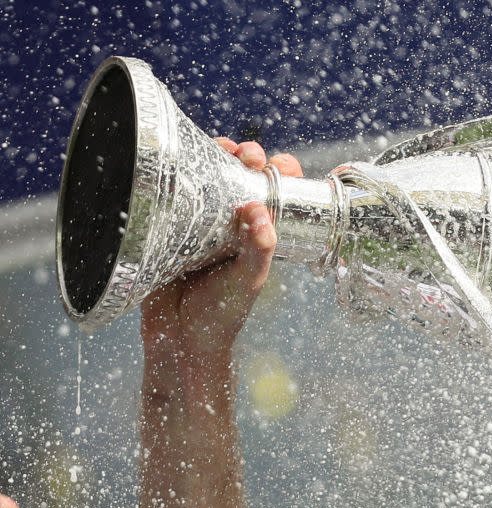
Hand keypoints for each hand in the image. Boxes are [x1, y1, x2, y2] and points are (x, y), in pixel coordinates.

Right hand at [140, 140, 302, 379]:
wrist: (176, 338)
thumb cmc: (221, 315)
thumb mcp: (248, 281)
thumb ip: (259, 249)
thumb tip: (259, 210)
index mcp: (260, 236)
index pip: (278, 195)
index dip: (281, 174)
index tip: (280, 165)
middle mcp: (234, 224)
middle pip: (246, 177)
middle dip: (251, 157)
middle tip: (249, 157)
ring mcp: (203, 222)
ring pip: (214, 176)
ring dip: (219, 156)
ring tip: (224, 148)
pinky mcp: (172, 224)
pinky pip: (178, 189)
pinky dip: (182, 170)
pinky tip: (184, 157)